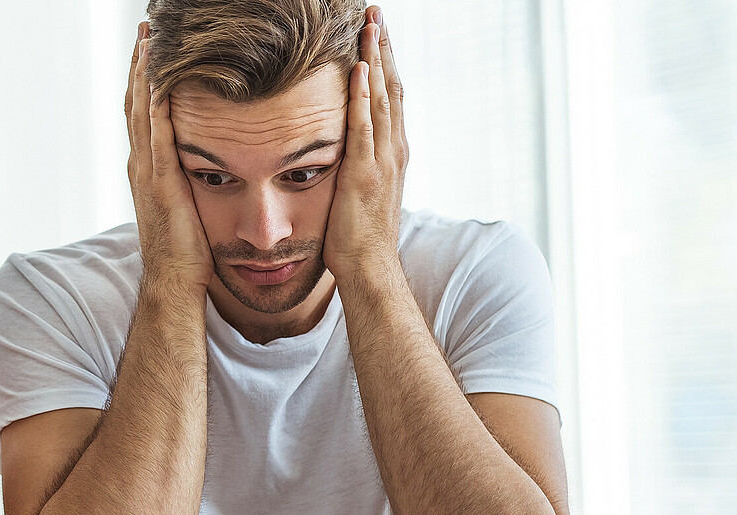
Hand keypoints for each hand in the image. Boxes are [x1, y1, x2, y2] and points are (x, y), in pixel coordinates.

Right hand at [125, 22, 212, 287]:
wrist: (175, 284)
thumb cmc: (188, 253)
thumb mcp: (188, 206)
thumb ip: (190, 181)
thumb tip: (206, 164)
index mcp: (148, 169)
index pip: (143, 114)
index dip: (145, 81)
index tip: (151, 51)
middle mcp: (141, 165)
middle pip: (136, 103)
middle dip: (140, 66)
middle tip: (145, 32)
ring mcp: (146, 173)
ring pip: (141, 111)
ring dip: (144, 75)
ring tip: (147, 42)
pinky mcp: (160, 182)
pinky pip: (156, 134)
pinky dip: (155, 104)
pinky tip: (161, 79)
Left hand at [324, 6, 408, 284]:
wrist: (369, 268)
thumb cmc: (358, 236)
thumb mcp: (359, 189)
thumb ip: (357, 164)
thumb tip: (342, 148)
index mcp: (391, 151)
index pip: (388, 94)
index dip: (383, 60)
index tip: (375, 30)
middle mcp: (393, 149)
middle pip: (390, 85)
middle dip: (383, 47)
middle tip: (375, 12)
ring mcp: (383, 159)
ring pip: (380, 97)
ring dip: (374, 59)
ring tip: (369, 24)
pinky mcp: (365, 172)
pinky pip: (364, 126)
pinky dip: (362, 95)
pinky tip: (357, 69)